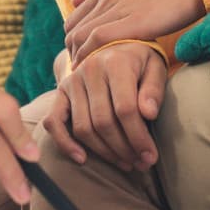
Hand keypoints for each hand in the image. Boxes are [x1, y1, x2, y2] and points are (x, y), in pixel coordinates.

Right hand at [60, 41, 168, 171]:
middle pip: (104, 122)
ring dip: (104, 152)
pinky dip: (65, 143)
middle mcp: (90, 69)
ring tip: (125, 162)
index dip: (139, 138)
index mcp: (116, 62)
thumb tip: (149, 113)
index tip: (151, 157)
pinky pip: (54, 122)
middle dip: (124, 149)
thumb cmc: (140, 62)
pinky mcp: (60, 91)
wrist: (113, 45)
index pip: (125, 109)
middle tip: (142, 164)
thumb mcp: (155, 68)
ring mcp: (72, 80)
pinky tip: (82, 159)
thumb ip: (154, 89)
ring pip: (83, 128)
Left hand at [65, 0, 204, 63]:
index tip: (80, 53)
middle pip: (72, 28)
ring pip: (80, 35)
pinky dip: (90, 56)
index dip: (74, 37)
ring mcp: (117, 8)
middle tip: (80, 67)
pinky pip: (98, 40)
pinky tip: (94, 69)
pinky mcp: (131, 23)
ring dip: (79, 56)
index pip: (75, 16)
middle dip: (73, 50)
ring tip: (85, 73)